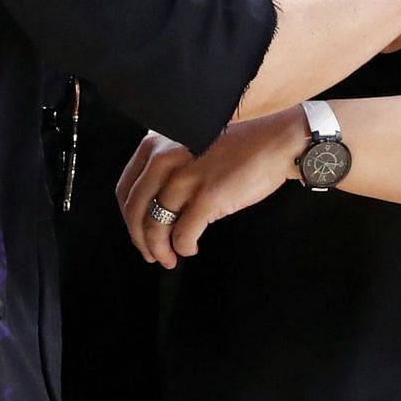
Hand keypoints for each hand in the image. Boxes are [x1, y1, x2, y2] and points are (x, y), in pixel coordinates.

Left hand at [117, 112, 305, 268]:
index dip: (129, 218)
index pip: (125, 189)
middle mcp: (164, 158)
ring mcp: (185, 177)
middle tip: (152, 255)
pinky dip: (183, 247)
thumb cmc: (237, 148)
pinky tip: (190, 248)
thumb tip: (151, 209)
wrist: (275, 142)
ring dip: (159, 249)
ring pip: (155, 225)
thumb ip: (167, 168)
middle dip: (140, 239)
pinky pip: (182, 234)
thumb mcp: (188, 146)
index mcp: (156, 144)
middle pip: (135, 210)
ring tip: (170, 258)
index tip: (138, 232)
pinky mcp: (207, 197)